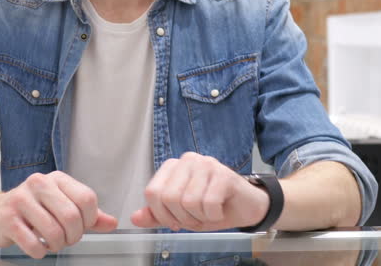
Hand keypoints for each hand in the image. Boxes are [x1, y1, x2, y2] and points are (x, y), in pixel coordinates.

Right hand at [0, 171, 116, 257]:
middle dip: (73, 236)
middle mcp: (39, 183)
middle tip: (67, 239)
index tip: (82, 226)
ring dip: (57, 245)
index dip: (90, 220)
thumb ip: (89, 215)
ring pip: (54, 232)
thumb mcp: (62, 206)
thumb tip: (111, 223)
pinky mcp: (7, 218)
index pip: (87, 198)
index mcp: (56, 178)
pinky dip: (40, 252)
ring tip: (52, 242)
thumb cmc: (31, 210)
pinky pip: (33, 243)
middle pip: (72, 216)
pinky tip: (36, 246)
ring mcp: (21, 199)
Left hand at [130, 152, 269, 230]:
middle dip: (182, 218)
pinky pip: (208, 203)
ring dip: (200, 217)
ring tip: (209, 213)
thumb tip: (135, 218)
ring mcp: (206, 164)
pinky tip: (220, 210)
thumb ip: (157, 215)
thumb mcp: (180, 215)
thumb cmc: (213, 207)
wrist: (245, 207)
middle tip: (196, 218)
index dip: (161, 214)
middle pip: (169, 198)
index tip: (176, 221)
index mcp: (173, 167)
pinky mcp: (223, 173)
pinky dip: (214, 215)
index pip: (152, 192)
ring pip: (188, 202)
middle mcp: (188, 160)